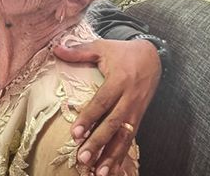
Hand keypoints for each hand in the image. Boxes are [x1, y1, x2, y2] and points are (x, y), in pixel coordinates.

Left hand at [53, 38, 160, 175]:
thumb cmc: (123, 52)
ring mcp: (136, 110)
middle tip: (83, 158)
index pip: (102, 102)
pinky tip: (111, 170)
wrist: (154, 56)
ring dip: (111, 156)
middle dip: (98, 143)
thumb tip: (56, 49)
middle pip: (114, 124)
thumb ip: (79, 50)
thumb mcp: (102, 47)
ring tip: (99, 172)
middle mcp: (129, 98)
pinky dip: (121, 156)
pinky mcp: (139, 118)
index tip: (75, 133)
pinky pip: (130, 140)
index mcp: (119, 80)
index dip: (89, 118)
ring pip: (124, 137)